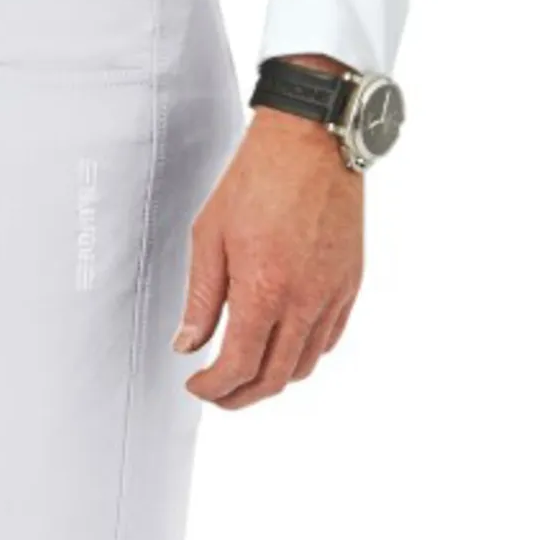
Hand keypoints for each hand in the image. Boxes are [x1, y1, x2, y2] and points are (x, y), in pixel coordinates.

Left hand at [175, 102, 363, 409]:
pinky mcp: (351, 282)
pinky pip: (329, 338)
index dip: (213, 388)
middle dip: (240, 397)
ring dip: (271, 380)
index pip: (239, 366)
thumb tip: (188, 343)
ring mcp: (334, 293)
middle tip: (216, 394)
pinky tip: (281, 346)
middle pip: (274, 378)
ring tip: (244, 374)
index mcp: (265, 291)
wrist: (311, 142)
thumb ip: (201, 299)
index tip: (196, 385)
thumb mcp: (209, 238)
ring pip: (305, 365)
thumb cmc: (257, 180)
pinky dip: (302, 355)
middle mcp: (305, 300)